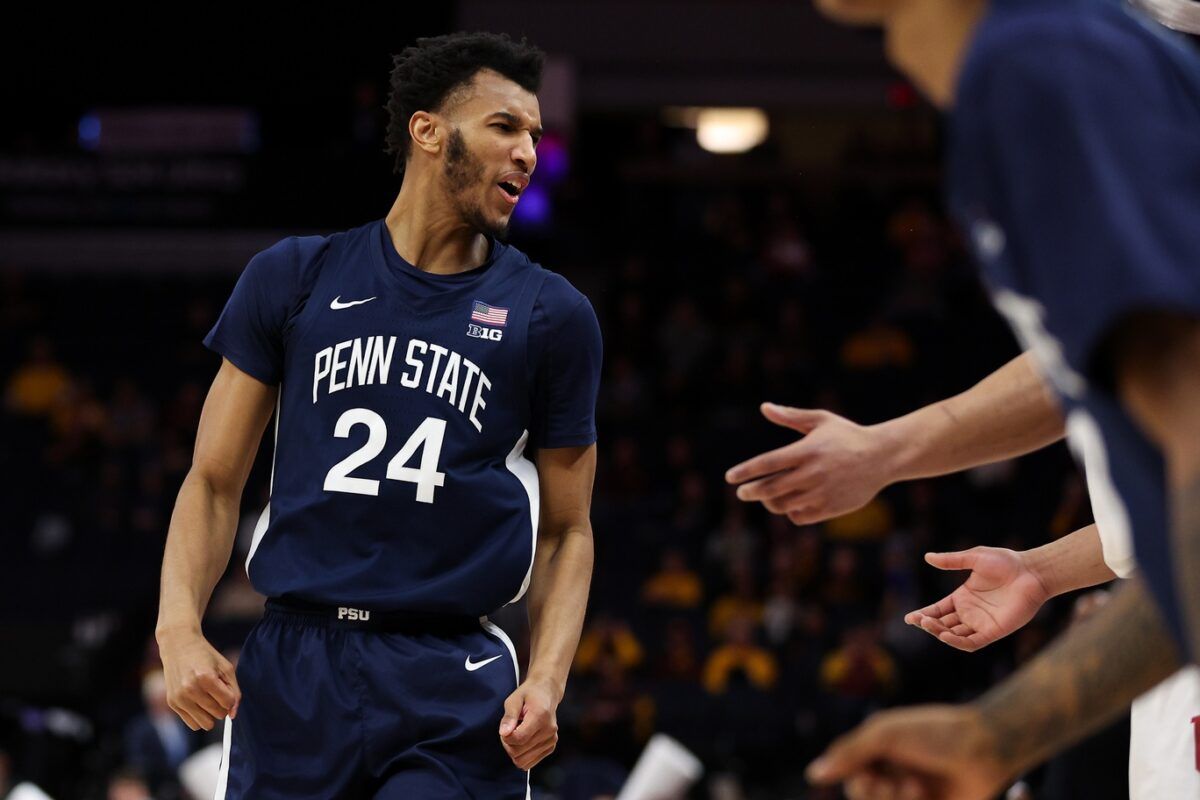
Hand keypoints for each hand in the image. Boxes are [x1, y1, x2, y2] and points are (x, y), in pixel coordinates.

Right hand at [158, 629, 240, 730]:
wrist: (179, 645)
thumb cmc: (206, 656)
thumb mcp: (226, 668)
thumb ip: (235, 692)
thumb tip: (233, 715)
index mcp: (206, 678)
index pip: (227, 703)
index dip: (230, 697)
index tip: (225, 688)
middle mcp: (190, 689)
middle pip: (217, 715)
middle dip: (222, 706)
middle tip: (216, 692)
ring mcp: (179, 698)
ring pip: (205, 724)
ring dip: (210, 714)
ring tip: (208, 698)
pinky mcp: (172, 703)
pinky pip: (192, 724)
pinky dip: (199, 716)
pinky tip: (198, 701)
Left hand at [499, 677, 560, 770]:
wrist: (547, 694)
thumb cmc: (529, 695)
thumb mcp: (514, 699)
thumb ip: (509, 717)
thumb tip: (504, 733)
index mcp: (540, 716)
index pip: (518, 739)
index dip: (505, 738)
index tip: (506, 728)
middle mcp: (549, 730)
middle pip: (519, 752)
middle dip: (508, 744)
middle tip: (510, 729)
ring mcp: (551, 740)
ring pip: (523, 761)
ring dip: (514, 750)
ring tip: (517, 734)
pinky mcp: (551, 747)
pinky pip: (529, 763)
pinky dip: (522, 754)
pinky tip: (524, 740)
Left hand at [725, 403, 893, 523]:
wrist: (883, 457)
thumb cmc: (847, 435)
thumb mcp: (821, 420)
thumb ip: (791, 416)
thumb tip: (765, 407)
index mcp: (807, 450)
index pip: (768, 463)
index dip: (746, 471)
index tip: (730, 477)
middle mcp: (813, 473)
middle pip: (771, 488)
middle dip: (751, 492)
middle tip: (742, 493)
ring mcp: (822, 492)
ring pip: (783, 505)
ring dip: (769, 502)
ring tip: (765, 496)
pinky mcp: (831, 508)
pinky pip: (800, 517)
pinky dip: (790, 512)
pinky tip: (789, 504)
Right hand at [807, 704, 1009, 799]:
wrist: (985, 749)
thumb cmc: (934, 733)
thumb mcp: (885, 734)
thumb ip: (848, 753)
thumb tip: (812, 774)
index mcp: (876, 749)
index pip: (845, 772)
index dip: (851, 777)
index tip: (869, 771)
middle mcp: (890, 771)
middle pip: (860, 795)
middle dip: (873, 792)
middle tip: (892, 783)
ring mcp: (908, 793)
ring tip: (915, 788)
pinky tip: (924, 795)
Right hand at [905, 547, 1050, 651]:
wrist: (1031, 572)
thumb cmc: (1006, 562)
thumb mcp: (974, 558)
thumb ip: (951, 560)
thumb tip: (927, 557)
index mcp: (963, 597)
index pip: (938, 610)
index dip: (923, 615)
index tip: (909, 618)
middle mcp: (970, 613)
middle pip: (943, 624)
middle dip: (928, 624)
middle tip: (918, 619)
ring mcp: (981, 623)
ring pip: (954, 635)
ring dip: (939, 632)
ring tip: (928, 624)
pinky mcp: (994, 631)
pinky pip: (972, 642)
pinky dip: (957, 642)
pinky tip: (945, 635)